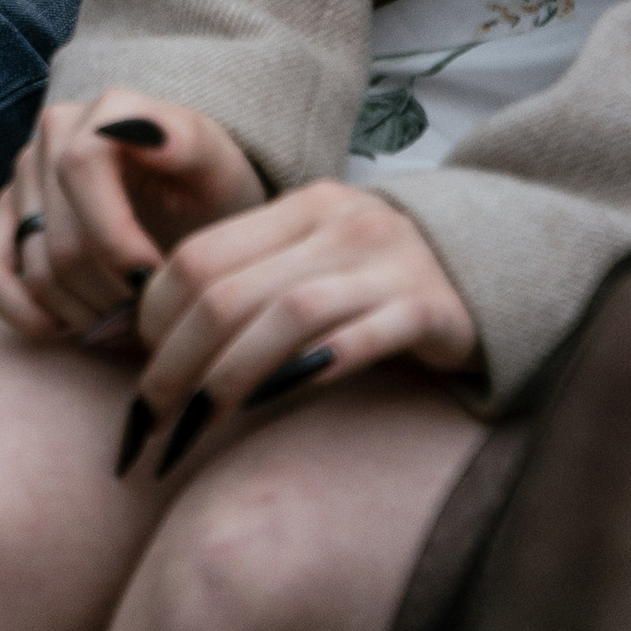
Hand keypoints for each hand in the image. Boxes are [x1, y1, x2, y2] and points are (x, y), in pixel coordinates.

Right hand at [0, 86, 265, 341]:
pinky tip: (70, 326)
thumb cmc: (210, 189)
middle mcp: (54, 131)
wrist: (194, 203)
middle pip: (61, 237)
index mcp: (104, 109)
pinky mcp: (6, 216)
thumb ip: (191, 145)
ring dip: (84, 315)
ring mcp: (24, 174)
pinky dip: (24, 314)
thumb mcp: (219, 166)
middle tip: (152, 319)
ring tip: (128, 323)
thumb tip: (154, 137)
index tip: (156, 280)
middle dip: (111, 296)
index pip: (79, 168)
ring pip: (35, 268)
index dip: (115, 239)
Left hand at [114, 179, 478, 458]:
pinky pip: (360, 337)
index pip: (200, 254)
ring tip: (195, 424)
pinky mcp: (432, 310)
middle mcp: (340, 224)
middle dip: (177, 359)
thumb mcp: (313, 263)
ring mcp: (389, 263)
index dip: (156, 314)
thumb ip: (250, 282)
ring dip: (227, 377)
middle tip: (151, 417)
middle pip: (230, 290)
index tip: (137, 365)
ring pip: (284, 316)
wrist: (493, 273)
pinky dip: (310, 369)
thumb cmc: (379, 283)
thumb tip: (155, 340)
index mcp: (301, 207)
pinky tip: (274, 402)